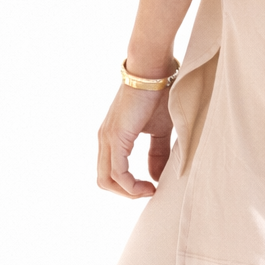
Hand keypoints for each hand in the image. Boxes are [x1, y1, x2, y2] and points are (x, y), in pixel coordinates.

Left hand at [96, 83, 172, 197]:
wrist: (155, 71)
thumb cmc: (159, 95)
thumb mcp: (160, 130)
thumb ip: (157, 153)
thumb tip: (156, 177)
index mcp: (113, 137)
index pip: (111, 172)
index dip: (130, 186)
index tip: (152, 188)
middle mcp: (105, 139)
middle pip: (104, 181)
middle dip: (127, 193)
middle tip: (149, 193)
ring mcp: (107, 138)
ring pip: (107, 180)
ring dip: (129, 192)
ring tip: (150, 191)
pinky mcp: (116, 137)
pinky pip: (117, 172)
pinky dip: (131, 185)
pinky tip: (149, 185)